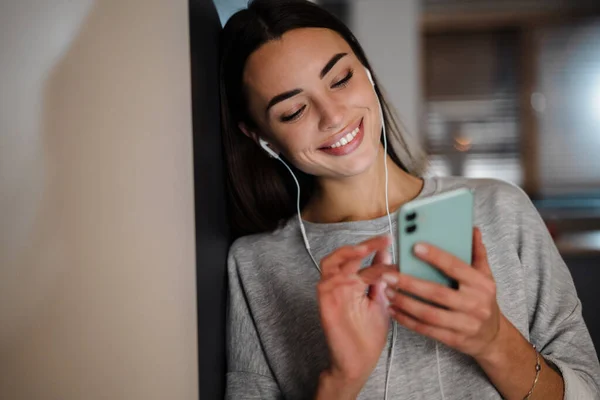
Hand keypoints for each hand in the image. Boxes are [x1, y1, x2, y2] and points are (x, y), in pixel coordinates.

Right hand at [316, 235, 394, 395]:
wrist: (357, 362)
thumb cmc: (368, 336)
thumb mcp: (380, 301)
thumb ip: (380, 279)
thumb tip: (386, 254)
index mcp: (349, 282)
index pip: (359, 256)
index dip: (374, 247)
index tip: (391, 240)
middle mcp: (337, 284)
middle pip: (344, 254)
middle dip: (364, 244)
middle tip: (384, 240)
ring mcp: (329, 293)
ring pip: (333, 263)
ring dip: (349, 254)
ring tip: (366, 248)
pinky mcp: (324, 303)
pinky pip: (330, 282)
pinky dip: (343, 273)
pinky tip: (359, 271)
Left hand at [382, 228, 502, 359]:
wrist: (493, 336)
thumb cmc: (483, 300)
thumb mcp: (486, 276)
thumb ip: (477, 253)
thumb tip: (472, 229)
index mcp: (481, 284)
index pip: (456, 267)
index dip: (435, 257)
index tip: (414, 247)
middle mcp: (475, 304)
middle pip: (437, 292)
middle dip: (410, 283)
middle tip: (388, 275)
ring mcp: (465, 324)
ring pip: (429, 313)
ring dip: (405, 302)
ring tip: (386, 291)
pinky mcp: (454, 339)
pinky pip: (427, 329)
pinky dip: (407, 320)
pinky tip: (393, 309)